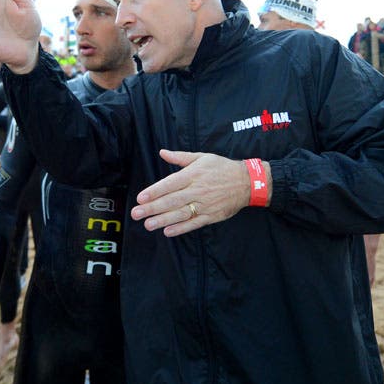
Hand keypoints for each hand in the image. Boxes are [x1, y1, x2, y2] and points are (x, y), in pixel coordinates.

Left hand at [131, 149, 265, 236]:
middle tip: (136, 213)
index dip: (154, 191)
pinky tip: (168, 231)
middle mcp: (198, 190)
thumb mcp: (202, 157)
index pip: (170, 184)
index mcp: (193, 174)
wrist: (247, 182)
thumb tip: (162, 152)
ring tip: (148, 225)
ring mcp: (205, 204)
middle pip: (172, 200)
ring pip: (181, 213)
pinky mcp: (212, 216)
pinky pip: (194, 223)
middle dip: (152, 208)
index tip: (140, 198)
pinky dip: (181, 228)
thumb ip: (180, 157)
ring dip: (163, 220)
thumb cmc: (222, 167)